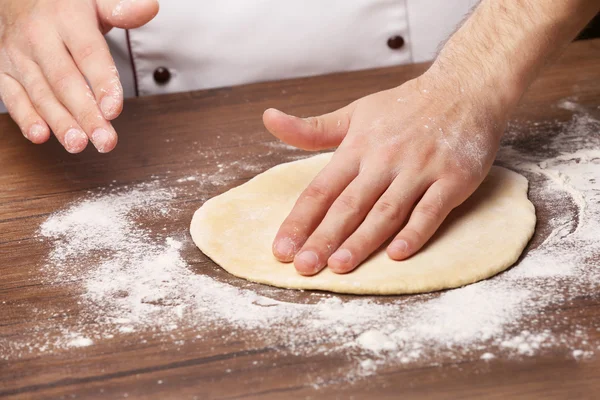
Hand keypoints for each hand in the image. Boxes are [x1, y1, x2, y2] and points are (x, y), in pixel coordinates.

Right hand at [0, 0, 157, 152]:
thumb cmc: (67, 4)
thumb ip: (121, 8)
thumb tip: (148, 8)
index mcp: (67, 18)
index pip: (88, 53)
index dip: (102, 83)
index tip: (114, 110)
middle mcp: (39, 36)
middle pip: (65, 81)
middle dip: (86, 114)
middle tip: (105, 140)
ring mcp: (18, 55)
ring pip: (41, 93)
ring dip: (60, 122)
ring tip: (78, 144)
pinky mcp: (5, 70)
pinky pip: (12, 96)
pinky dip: (25, 117)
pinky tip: (41, 135)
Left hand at [263, 73, 506, 275]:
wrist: (465, 88)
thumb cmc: (405, 106)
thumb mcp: (355, 113)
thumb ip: (313, 128)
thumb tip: (268, 119)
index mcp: (357, 147)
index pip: (321, 190)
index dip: (300, 221)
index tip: (282, 249)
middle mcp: (385, 159)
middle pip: (349, 205)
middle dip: (324, 237)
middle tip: (304, 267)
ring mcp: (420, 169)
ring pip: (386, 211)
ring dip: (362, 240)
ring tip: (339, 266)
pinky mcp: (453, 178)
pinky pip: (431, 210)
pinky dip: (415, 233)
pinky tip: (396, 254)